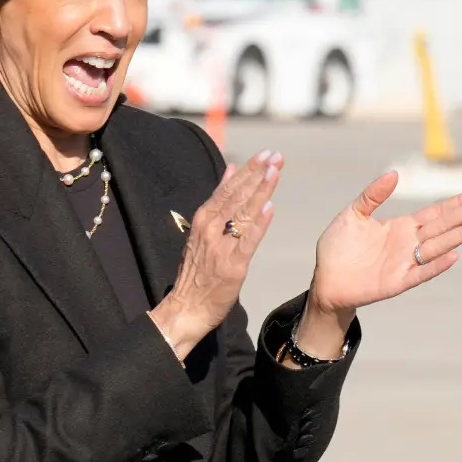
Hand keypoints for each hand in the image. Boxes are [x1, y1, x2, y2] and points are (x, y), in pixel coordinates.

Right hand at [150, 148, 283, 358]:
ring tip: (275, 172)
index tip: (265, 155)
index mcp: (203, 219)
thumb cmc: (197, 270)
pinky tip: (270, 208)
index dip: (247, 170)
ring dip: (260, 191)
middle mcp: (210, 229)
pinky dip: (259, 224)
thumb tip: (232, 170)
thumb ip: (219, 201)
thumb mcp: (203, 230)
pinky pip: (248, 241)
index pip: (227, 189)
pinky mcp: (232, 266)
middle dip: (257, 174)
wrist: (187, 306)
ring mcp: (220, 247)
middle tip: (275, 156)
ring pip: (243, 214)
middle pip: (236, 196)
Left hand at [307, 171, 461, 314]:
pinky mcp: (397, 281)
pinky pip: (421, 272)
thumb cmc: (338, 247)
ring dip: (459, 236)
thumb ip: (373, 195)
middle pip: (443, 226)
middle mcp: (408, 244)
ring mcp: (405, 263)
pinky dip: (437, 265)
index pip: (435, 212)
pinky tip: (453, 255)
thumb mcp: (353, 214)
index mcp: (401, 227)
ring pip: (438, 247)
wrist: (325, 279)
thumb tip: (394, 173)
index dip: (456, 203)